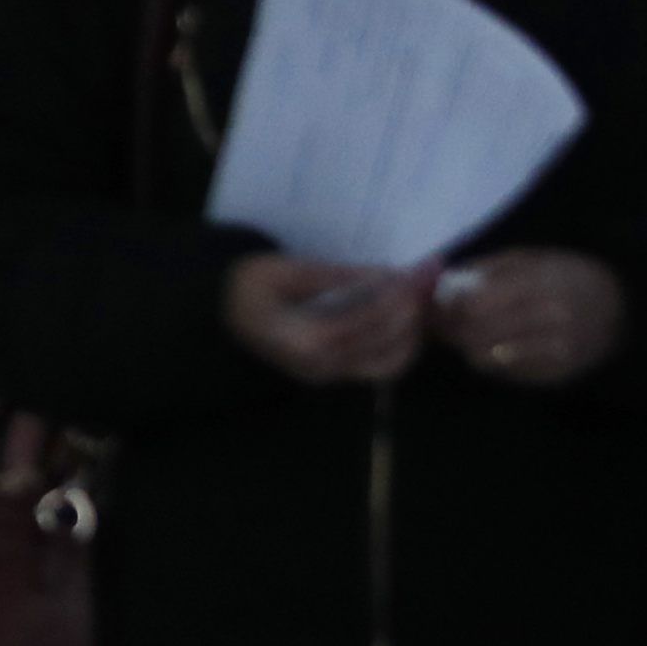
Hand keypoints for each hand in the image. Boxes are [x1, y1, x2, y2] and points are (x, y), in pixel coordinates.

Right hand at [225, 254, 434, 386]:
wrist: (218, 315)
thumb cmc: (247, 288)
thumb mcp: (283, 270)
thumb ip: (334, 276)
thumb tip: (385, 275)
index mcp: (304, 339)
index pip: (367, 320)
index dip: (396, 296)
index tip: (415, 271)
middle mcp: (321, 365)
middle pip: (385, 344)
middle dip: (413, 310)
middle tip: (428, 279)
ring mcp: (328, 375)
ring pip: (390, 365)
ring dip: (412, 333)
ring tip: (420, 300)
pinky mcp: (333, 375)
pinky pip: (379, 367)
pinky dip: (400, 346)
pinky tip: (405, 320)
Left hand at [432, 249, 624, 387]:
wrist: (620, 311)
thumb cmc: (566, 277)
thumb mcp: (530, 258)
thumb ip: (486, 269)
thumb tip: (441, 284)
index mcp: (543, 283)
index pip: (475, 304)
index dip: (447, 305)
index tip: (438, 301)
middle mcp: (551, 320)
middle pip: (474, 333)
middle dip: (450, 328)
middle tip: (443, 321)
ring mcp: (555, 352)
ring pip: (483, 357)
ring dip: (466, 345)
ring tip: (468, 332)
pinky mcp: (555, 376)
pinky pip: (502, 373)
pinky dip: (489, 360)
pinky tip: (495, 345)